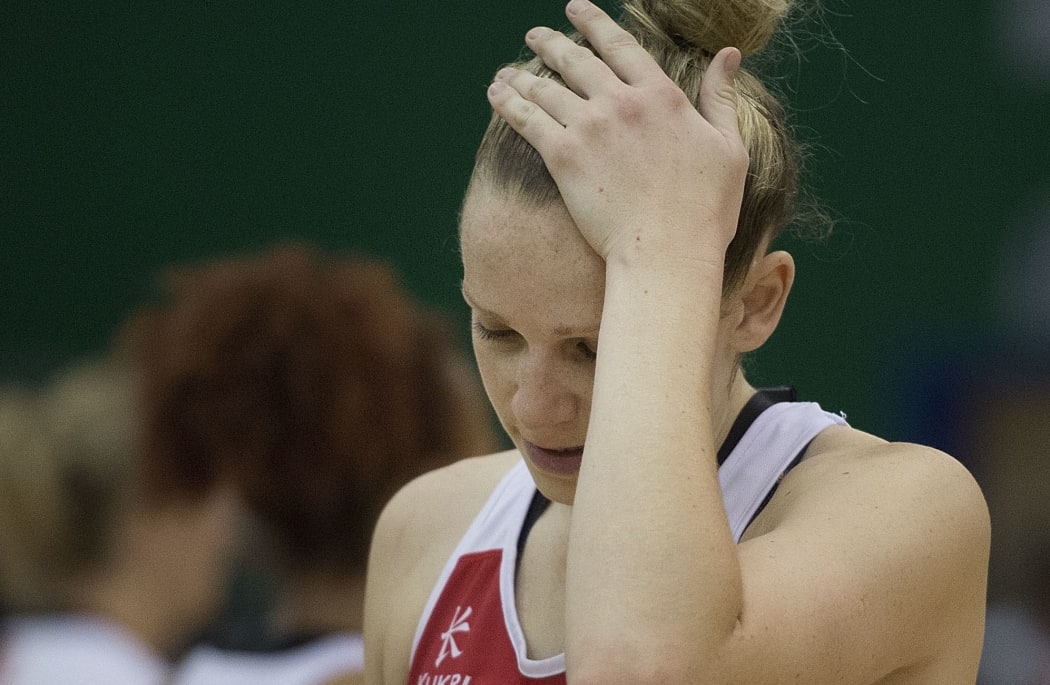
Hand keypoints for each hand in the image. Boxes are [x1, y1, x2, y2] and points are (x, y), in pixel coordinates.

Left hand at [487, 0, 748, 265]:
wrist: (667, 251)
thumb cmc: (705, 209)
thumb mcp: (729, 147)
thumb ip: (721, 98)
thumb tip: (729, 55)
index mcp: (662, 96)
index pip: (622, 46)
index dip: (596, 23)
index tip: (577, 9)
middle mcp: (622, 102)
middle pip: (577, 60)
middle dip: (552, 42)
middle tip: (535, 34)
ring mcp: (590, 127)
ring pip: (547, 88)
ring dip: (523, 75)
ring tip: (506, 71)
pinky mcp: (564, 156)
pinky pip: (527, 120)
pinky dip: (508, 103)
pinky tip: (496, 93)